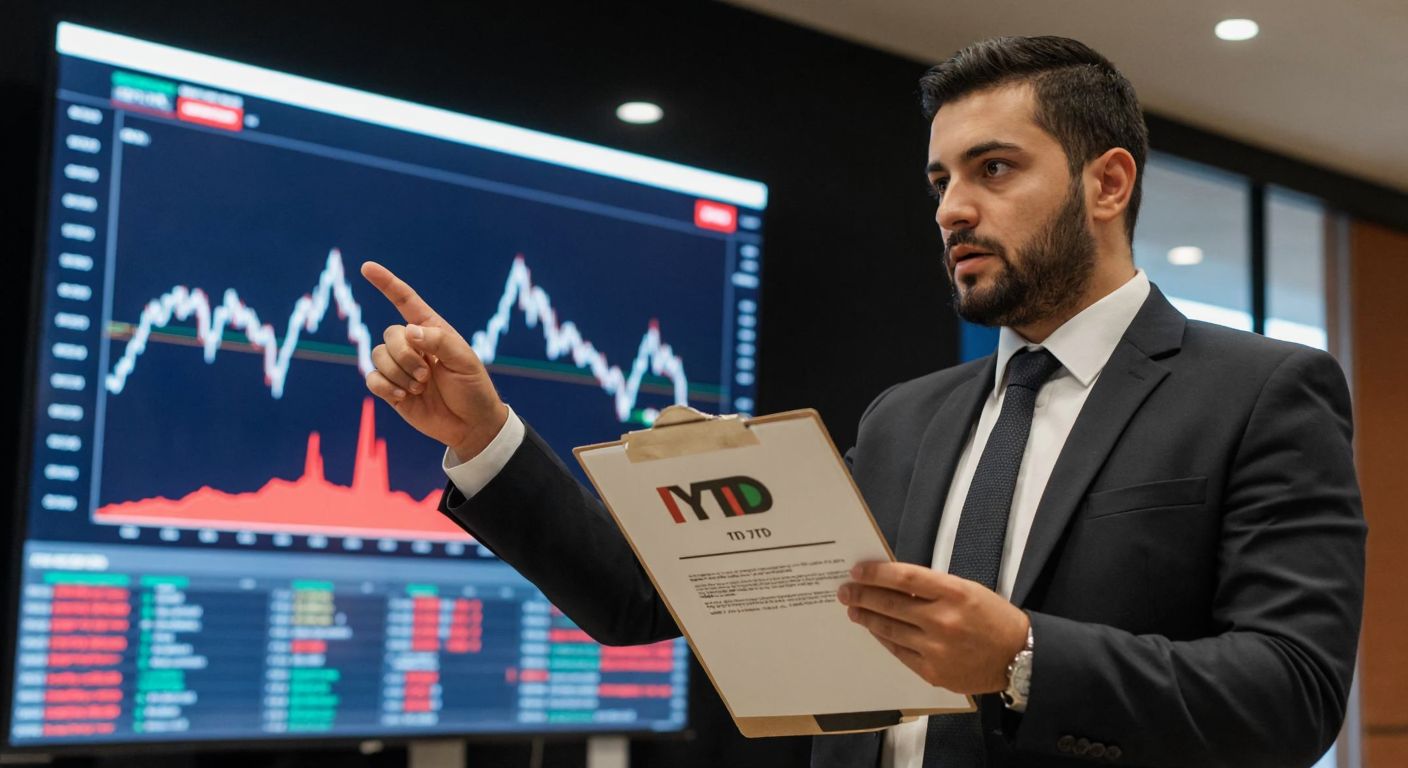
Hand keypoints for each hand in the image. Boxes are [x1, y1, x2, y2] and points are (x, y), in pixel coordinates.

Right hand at [360, 261, 507, 460]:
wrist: (470, 425)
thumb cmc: (472, 388)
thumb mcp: (464, 361)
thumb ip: (439, 342)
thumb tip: (408, 331)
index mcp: (431, 330)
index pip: (405, 301)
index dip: (386, 283)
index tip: (367, 267)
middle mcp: (412, 345)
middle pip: (389, 334)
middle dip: (405, 355)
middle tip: (426, 375)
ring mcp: (400, 367)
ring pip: (377, 356)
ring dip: (398, 373)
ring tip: (420, 387)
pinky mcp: (391, 389)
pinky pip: (371, 379)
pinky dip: (385, 386)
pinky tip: (404, 396)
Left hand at [837, 562, 1028, 694]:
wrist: (1019, 657)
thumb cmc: (994, 619)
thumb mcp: (968, 591)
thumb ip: (933, 588)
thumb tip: (894, 583)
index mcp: (954, 593)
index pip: (904, 578)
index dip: (876, 573)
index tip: (858, 570)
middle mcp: (943, 620)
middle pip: (890, 604)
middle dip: (863, 596)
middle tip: (846, 591)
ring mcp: (936, 649)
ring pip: (890, 629)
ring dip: (867, 618)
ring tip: (854, 609)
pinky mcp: (933, 671)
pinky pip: (899, 652)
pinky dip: (884, 639)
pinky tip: (875, 630)